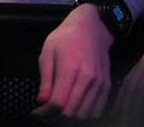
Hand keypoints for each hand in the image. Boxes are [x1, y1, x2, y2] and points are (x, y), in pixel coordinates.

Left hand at [33, 3, 113, 122]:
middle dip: (55, 119)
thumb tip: (42, 102)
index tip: (36, 112)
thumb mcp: (48, 52)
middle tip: (44, 115)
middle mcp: (88, 78)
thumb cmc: (65, 37)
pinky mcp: (107, 86)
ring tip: (57, 114)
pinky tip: (73, 110)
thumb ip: (46, 79)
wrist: (92, 27)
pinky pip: (97, 111)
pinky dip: (84, 116)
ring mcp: (100, 83)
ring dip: (69, 120)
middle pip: (72, 113)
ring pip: (85, 115)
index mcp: (70, 68)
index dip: (45, 113)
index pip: (58, 102)